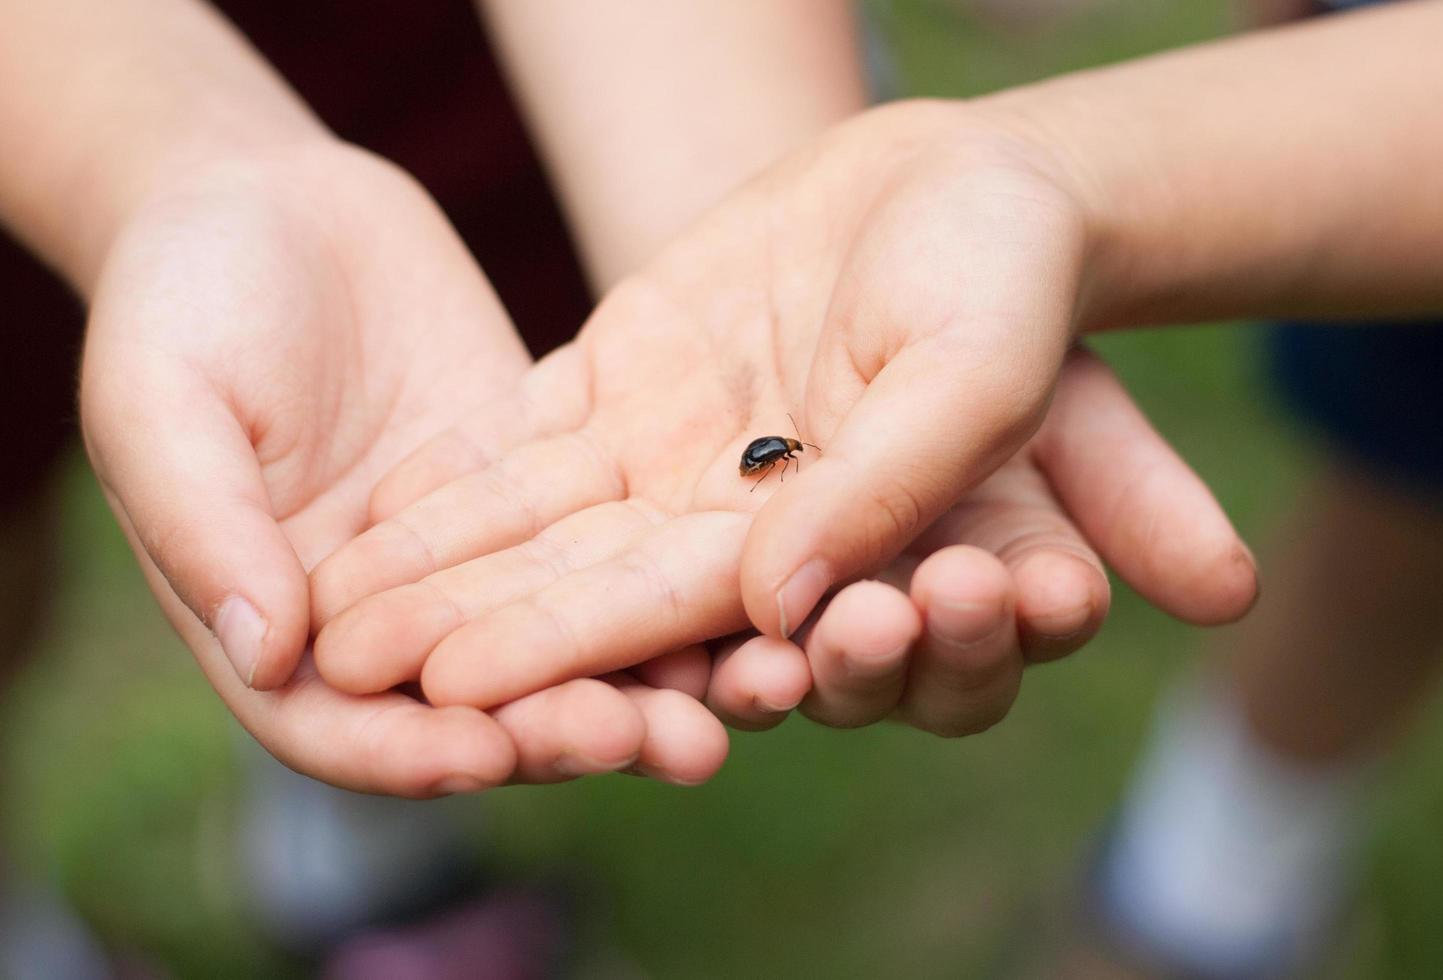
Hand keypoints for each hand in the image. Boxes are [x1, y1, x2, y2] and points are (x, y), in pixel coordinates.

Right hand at [80, 142, 725, 794]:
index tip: (488, 754)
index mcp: (279, 628)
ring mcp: (478, 561)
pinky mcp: (549, 496)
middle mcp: (388, 619)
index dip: (413, 753)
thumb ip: (202, 526)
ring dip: (656, 678)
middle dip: (574, 730)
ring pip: (569, 644)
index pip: (345, 729)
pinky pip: (618, 551)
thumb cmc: (180, 298)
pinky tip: (762, 593)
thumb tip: (270, 654)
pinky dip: (682, 579)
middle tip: (669, 740)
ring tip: (751, 692)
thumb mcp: (160, 402)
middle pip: (484, 711)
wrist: (271, 204)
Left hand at [309, 102, 1254, 722]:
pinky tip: (367, 510)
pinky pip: (533, 444)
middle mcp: (743, 535)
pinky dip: (454, 477)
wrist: (961, 177)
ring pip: (547, 533)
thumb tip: (777, 606)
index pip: (703, 620)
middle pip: (599, 599)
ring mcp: (681, 466)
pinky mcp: (635, 391)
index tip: (468, 691)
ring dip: (439, 570)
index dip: (583, 649)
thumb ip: (888, 488)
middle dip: (478, 636)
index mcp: (831, 560)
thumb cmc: (1005, 273)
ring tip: (327, 610)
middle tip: (357, 673)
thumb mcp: (976, 370)